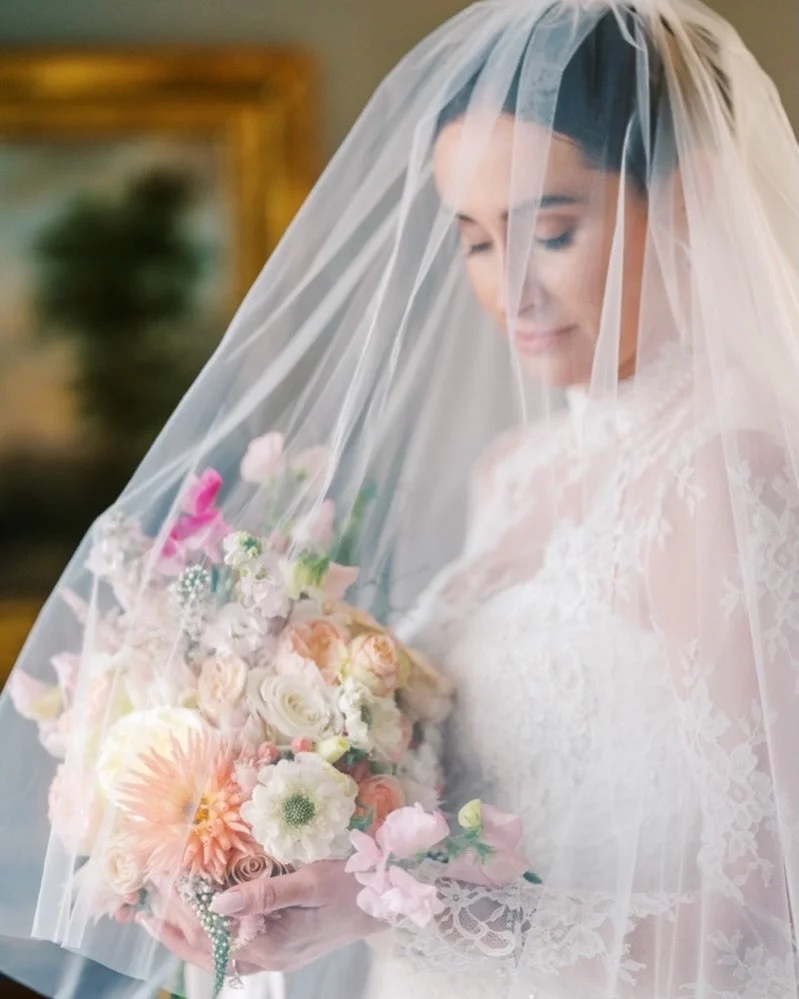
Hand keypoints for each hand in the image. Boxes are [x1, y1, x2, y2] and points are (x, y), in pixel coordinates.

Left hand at [139, 860, 381, 974]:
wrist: (388, 901)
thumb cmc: (353, 885)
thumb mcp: (310, 882)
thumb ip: (264, 894)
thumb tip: (218, 904)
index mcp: (270, 944)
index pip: (208, 941)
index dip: (177, 922)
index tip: (152, 902)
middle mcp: (268, 957)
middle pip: (208, 956)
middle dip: (174, 935)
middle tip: (144, 915)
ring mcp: (277, 956)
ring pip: (222, 956)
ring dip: (193, 938)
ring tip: (168, 917)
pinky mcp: (285, 948)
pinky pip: (241, 949)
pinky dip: (218, 938)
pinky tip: (213, 919)